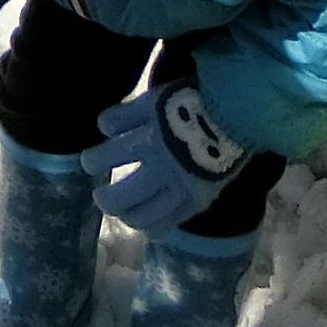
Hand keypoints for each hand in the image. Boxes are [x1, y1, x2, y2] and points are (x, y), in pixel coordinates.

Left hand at [88, 81, 247, 234]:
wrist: (235, 114)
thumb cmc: (190, 102)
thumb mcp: (154, 99)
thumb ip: (125, 116)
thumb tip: (103, 130)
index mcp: (147, 144)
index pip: (105, 159)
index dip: (92, 162)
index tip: (90, 162)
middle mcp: (161, 173)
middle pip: (119, 200)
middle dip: (105, 199)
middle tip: (101, 194)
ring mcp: (180, 192)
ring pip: (143, 219)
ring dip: (127, 216)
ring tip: (123, 210)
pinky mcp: (198, 202)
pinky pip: (170, 225)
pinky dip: (154, 227)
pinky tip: (148, 223)